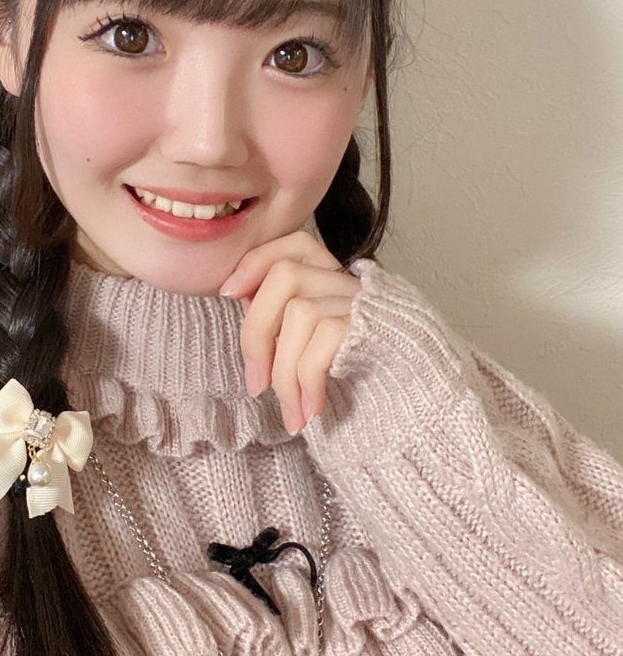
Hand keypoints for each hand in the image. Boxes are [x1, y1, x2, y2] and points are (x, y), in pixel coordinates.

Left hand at [218, 231, 359, 434]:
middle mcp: (354, 285)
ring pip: (301, 312)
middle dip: (256, 332)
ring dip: (284, 372)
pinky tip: (311, 410)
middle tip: (255, 385)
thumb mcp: (317, 346)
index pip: (296, 244)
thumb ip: (286, 318)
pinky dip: (308, 380)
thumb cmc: (368, 382)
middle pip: (286, 275)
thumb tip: (242, 298)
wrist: (426, 410)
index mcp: (338, 282)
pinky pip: (326, 340)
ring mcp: (367, 303)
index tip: (229, 293)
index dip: (257, 261)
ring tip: (290, 411)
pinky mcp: (379, 327)